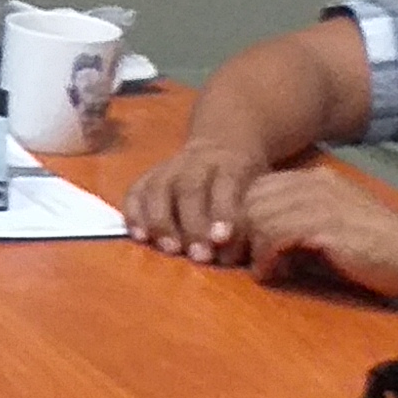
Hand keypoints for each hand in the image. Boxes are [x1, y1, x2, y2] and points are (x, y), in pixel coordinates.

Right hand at [125, 140, 273, 261]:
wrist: (225, 141)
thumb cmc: (248, 179)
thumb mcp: (263, 185)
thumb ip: (258, 213)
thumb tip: (262, 254)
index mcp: (232, 162)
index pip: (227, 183)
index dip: (224, 211)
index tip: (222, 239)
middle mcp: (199, 161)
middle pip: (190, 188)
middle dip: (193, 224)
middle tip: (200, 256)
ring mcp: (171, 166)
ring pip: (159, 188)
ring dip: (161, 221)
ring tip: (168, 249)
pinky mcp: (150, 175)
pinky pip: (136, 191)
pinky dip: (134, 213)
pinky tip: (139, 236)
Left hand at [237, 166, 397, 302]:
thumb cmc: (378, 250)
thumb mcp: (333, 227)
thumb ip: (300, 226)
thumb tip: (262, 244)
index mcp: (317, 178)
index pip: (261, 185)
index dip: (244, 214)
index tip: (243, 244)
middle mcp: (314, 182)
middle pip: (253, 197)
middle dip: (240, 229)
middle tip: (241, 259)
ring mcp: (319, 200)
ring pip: (258, 215)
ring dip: (251, 246)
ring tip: (261, 269)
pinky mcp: (322, 224)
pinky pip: (273, 235)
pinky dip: (265, 257)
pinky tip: (272, 274)